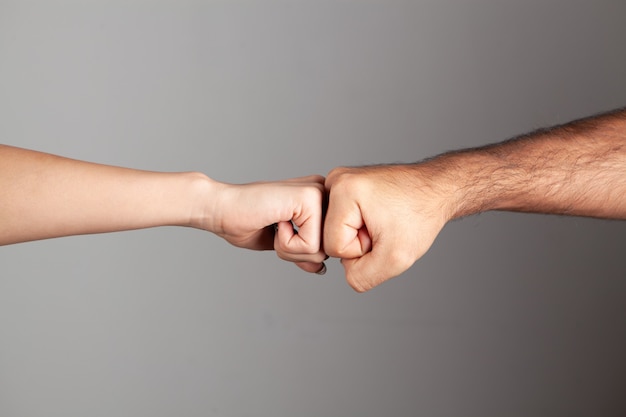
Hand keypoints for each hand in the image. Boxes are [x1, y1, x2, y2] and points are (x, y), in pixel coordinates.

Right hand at [203, 175, 327, 273]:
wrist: (220, 208)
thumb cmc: (244, 222)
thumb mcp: (281, 244)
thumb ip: (304, 253)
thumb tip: (321, 268)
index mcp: (318, 199)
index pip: (327, 246)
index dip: (299, 252)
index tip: (277, 230)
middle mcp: (323, 191)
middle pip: (328, 250)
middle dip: (296, 253)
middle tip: (274, 229)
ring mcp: (318, 192)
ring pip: (321, 251)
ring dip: (289, 249)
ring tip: (273, 224)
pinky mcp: (310, 197)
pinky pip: (311, 245)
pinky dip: (286, 244)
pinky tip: (274, 221)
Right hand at [324, 165, 451, 290]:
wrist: (437, 189)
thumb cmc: (421, 215)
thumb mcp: (395, 259)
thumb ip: (362, 278)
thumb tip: (347, 275)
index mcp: (341, 189)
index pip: (334, 247)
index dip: (362, 249)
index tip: (383, 231)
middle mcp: (335, 180)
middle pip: (330, 238)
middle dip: (360, 242)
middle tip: (384, 226)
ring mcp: (338, 181)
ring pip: (335, 231)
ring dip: (360, 234)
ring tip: (382, 220)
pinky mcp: (344, 186)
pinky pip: (342, 222)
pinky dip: (360, 226)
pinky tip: (379, 215)